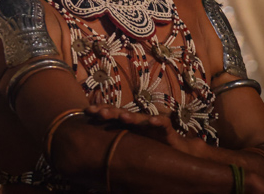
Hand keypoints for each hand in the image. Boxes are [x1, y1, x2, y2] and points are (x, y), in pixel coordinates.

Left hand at [84, 105, 207, 157]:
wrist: (176, 151)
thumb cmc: (150, 147)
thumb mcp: (130, 145)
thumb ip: (116, 143)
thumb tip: (92, 147)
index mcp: (128, 125)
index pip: (112, 114)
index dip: (100, 111)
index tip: (86, 112)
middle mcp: (138, 122)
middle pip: (122, 113)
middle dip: (109, 111)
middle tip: (97, 112)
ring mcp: (152, 124)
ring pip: (140, 118)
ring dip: (131, 117)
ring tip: (122, 117)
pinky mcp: (167, 130)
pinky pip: (163, 124)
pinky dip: (158, 121)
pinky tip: (153, 121)